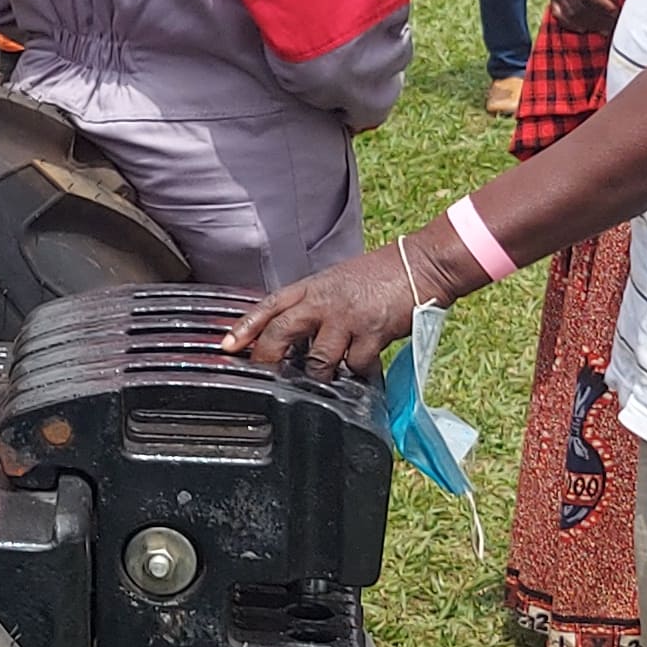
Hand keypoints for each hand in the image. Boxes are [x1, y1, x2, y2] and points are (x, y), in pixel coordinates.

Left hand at [223, 243, 426, 374]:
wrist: (420, 265)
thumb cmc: (379, 275)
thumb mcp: (335, 282)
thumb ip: (312, 305)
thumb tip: (292, 336)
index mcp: (311, 287)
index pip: (268, 306)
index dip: (245, 327)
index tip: (227, 347)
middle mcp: (323, 301)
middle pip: (281, 333)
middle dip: (267, 359)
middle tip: (262, 377)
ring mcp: (347, 318)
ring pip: (316, 360)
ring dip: (317, 376)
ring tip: (321, 381)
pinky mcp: (372, 334)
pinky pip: (355, 367)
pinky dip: (356, 375)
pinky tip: (360, 374)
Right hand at [549, 0, 621, 29]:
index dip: (602, 7)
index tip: (617, 13)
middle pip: (579, 7)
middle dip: (598, 19)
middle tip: (616, 25)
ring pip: (570, 14)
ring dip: (588, 24)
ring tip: (606, 29)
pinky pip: (559, 15)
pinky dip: (573, 24)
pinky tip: (587, 28)